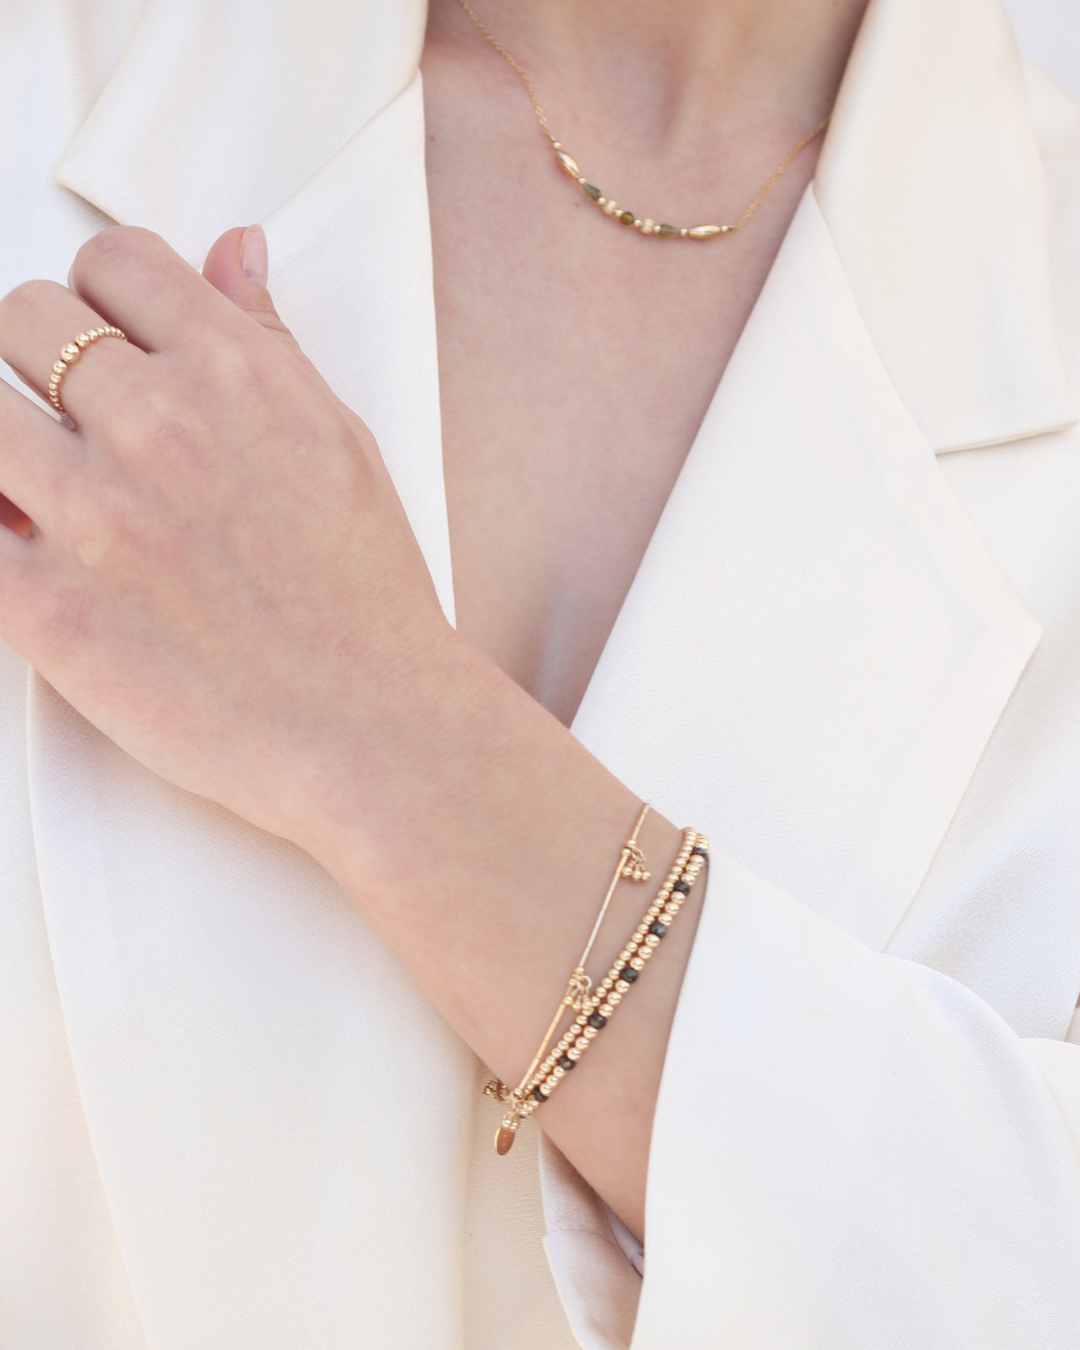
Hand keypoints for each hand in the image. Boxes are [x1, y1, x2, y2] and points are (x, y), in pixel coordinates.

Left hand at [0, 226, 454, 848]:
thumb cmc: (368, 600)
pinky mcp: (49, 609)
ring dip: (6, 441)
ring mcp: (96, 516)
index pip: (113, 263)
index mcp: (236, 375)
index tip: (113, 345)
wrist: (374, 727)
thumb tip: (233, 252)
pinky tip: (26, 545)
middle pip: (23, 318)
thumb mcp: (342, 443)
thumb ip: (272, 340)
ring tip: (49, 490)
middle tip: (77, 424)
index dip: (105, 300)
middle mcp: (159, 425)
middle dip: (41, 362)